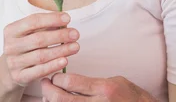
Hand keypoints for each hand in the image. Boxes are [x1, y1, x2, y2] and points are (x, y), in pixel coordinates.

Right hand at [0, 12, 80, 91]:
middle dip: (60, 36)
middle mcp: (10, 46)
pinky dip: (53, 65)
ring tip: (75, 46)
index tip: (67, 18)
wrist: (9, 70)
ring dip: (61, 50)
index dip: (52, 19)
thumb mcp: (30, 33)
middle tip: (75, 34)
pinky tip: (65, 60)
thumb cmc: (25, 47)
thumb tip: (65, 21)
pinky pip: (39, 71)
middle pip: (39, 39)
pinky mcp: (19, 77)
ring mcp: (13, 62)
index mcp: (11, 30)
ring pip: (41, 56)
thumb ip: (45, 26)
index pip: (33, 21)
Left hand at [41, 74, 156, 101]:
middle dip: (48, 90)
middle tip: (45, 85)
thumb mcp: (114, 81)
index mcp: (103, 89)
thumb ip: (92, 83)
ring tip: (49, 97)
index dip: (57, 78)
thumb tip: (70, 81)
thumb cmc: (130, 96)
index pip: (71, 82)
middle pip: (61, 99)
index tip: (54, 76)